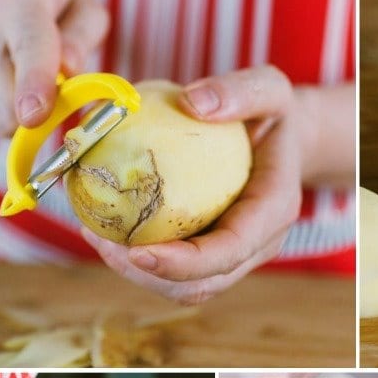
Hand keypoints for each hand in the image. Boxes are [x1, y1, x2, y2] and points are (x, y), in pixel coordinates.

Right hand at [0, 0, 108, 134]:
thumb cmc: (44, 12)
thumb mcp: (79, 8)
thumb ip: (82, 36)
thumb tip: (69, 68)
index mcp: (20, 2)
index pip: (28, 46)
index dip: (33, 83)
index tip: (35, 114)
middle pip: (9, 99)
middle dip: (41, 112)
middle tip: (56, 93)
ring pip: (1, 118)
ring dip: (25, 114)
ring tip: (27, 80)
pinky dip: (8, 113)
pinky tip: (9, 86)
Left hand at [83, 66, 302, 304]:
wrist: (283, 143)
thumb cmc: (273, 114)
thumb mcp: (270, 89)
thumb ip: (242, 91)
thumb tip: (193, 103)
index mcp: (273, 212)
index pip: (230, 252)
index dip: (184, 263)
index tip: (136, 252)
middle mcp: (258, 245)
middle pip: (203, 284)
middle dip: (149, 276)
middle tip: (99, 237)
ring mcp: (236, 256)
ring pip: (186, 288)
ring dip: (136, 274)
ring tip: (94, 233)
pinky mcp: (213, 256)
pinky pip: (175, 273)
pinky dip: (137, 261)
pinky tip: (105, 228)